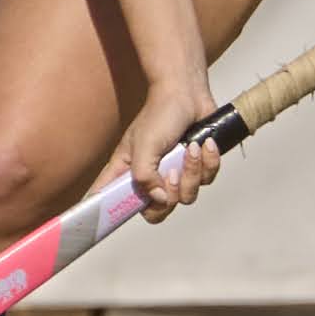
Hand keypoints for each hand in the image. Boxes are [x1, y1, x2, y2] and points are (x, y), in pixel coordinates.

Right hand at [106, 79, 227, 222]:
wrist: (189, 93)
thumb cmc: (161, 113)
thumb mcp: (145, 145)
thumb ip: (145, 176)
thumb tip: (161, 199)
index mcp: (128, 172)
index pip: (110, 201)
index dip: (108, 215)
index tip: (105, 222)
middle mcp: (150, 177)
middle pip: (157, 211)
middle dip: (172, 194)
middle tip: (172, 172)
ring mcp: (174, 174)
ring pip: (187, 196)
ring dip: (193, 171)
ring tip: (191, 148)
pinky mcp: (196, 168)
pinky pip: (207, 181)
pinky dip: (209, 162)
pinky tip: (205, 144)